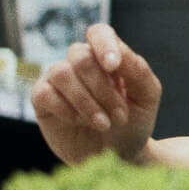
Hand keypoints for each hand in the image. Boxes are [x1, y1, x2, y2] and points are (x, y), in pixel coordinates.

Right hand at [31, 24, 161, 164]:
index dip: (104, 45)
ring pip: (61, 72)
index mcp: (106, 56)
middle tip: (119, 116)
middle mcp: (79, 63)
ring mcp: (58, 80)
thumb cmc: (134, 123)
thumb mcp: (146, 97)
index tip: (114, 67)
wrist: (119, 156)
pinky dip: (65, 109)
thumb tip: (117, 54)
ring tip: (103, 124)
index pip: (99, 33)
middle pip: (81, 56)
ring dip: (86, 102)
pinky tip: (79, 122)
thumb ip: (137, 71)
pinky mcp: (42, 100)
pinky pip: (44, 92)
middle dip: (102, 89)